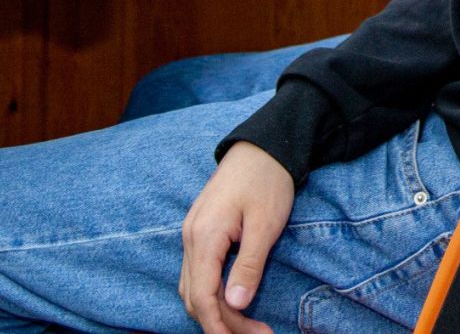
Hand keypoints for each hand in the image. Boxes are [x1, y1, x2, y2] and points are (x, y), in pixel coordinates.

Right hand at [179, 142, 294, 333]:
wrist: (262, 145)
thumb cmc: (268, 180)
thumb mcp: (265, 224)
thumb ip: (249, 265)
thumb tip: (236, 305)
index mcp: (204, 237)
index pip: (202, 296)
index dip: (220, 326)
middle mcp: (190, 238)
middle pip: (195, 297)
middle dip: (223, 323)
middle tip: (258, 333)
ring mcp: (192, 233)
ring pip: (193, 287)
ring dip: (217, 310)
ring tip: (248, 325)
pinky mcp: (200, 231)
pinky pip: (197, 272)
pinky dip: (212, 293)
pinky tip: (232, 301)